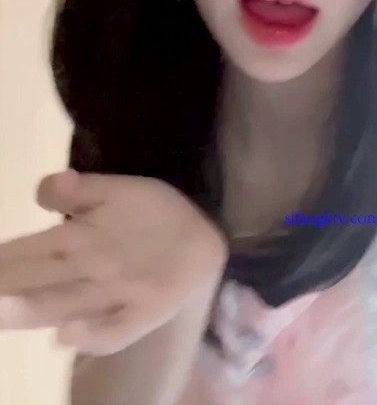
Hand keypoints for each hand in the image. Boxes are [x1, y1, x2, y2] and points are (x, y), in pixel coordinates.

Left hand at [0, 170, 227, 354]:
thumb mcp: (121, 187)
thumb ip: (81, 189)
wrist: (205, 241)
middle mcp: (92, 269)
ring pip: (64, 307)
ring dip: (28, 312)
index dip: (0, 259)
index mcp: (81, 236)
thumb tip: (46, 188)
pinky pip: (114, 332)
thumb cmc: (157, 213)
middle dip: (5, 288)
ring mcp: (116, 297)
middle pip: (36, 283)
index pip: (25, 251)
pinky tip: (65, 340)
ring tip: (1, 310)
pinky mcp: (140, 316)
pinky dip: (90, 336)